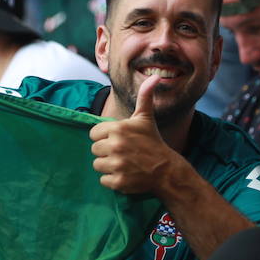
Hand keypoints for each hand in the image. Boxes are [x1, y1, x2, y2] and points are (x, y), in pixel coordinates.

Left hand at [89, 74, 174, 193]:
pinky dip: (112, 180)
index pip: (94, 133)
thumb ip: (144, 96)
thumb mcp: (146, 118)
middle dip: (106, 151)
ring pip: (97, 164)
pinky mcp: (118, 181)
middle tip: (123, 152)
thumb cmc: (153, 141)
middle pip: (95, 149)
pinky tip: (125, 174)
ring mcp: (117, 164)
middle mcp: (115, 145)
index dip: (104, 136)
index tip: (118, 139)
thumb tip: (154, 77)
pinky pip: (103, 180)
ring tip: (124, 163)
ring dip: (108, 165)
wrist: (166, 169)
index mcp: (118, 128)